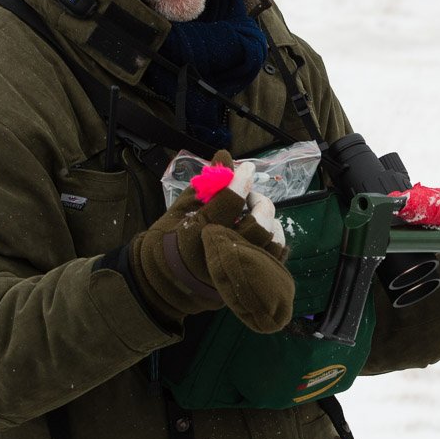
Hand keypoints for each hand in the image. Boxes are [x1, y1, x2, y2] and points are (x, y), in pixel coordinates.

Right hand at [128, 151, 294, 333]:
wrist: (165, 280)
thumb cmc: (170, 238)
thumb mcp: (181, 208)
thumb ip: (206, 184)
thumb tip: (225, 156)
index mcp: (197, 233)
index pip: (229, 203)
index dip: (241, 181)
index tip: (246, 169)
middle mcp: (220, 255)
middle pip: (258, 226)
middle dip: (260, 203)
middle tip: (253, 196)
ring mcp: (236, 272)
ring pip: (271, 244)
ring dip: (270, 221)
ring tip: (259, 213)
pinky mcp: (246, 282)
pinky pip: (275, 260)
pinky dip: (275, 240)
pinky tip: (265, 229)